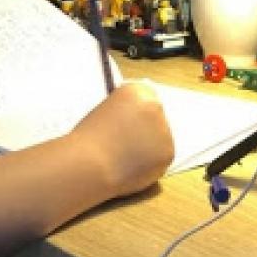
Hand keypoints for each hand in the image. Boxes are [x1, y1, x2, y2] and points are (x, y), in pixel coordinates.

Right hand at [71, 81, 174, 197]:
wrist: (89, 164)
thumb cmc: (88, 140)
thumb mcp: (103, 113)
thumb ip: (123, 111)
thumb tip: (134, 122)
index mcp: (135, 91)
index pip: (144, 94)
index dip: (136, 110)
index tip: (127, 120)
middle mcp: (154, 106)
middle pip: (155, 114)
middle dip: (145, 127)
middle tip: (127, 141)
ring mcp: (164, 129)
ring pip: (161, 137)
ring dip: (149, 145)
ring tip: (125, 156)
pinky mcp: (168, 152)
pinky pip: (162, 156)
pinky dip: (151, 163)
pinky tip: (132, 165)